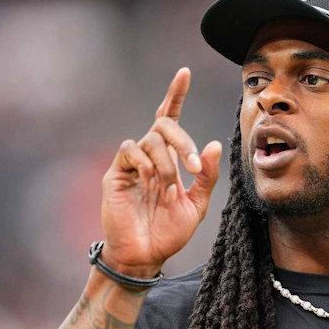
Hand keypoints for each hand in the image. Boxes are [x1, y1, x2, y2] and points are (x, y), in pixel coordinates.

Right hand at [100, 67, 221, 276]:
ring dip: (168, 162)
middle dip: (182, 139)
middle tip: (193, 166)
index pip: (170, 119)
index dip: (175, 94)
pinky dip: (147, 162)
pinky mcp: (116, 173)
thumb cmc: (169, 231)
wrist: (145, 255)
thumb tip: (212, 144)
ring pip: (151, 140)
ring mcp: (132, 163)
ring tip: (170, 188)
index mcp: (169, 159)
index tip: (184, 72)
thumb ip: (206, 176)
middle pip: (164, 125)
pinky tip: (151, 181)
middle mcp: (150, 156)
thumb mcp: (197, 204)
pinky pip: (131, 150)